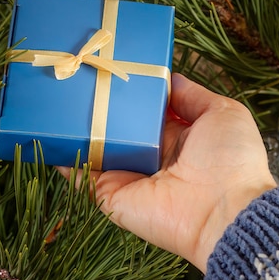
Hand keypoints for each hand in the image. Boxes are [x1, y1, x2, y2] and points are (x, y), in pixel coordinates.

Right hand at [60, 73, 275, 272]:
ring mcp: (127, 176)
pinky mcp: (110, 194)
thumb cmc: (230, 160)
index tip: (110, 68)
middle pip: (117, 129)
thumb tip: (169, 78)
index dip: (130, 93)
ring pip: (95, 149)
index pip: (145, 113)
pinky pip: (81, 176)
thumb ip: (192, 95)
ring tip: (56, 99)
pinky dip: (64, 158)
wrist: (224, 211)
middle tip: (78, 78)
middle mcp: (149, 157)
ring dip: (76, 130)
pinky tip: (48, 136)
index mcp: (176, 138)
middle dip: (99, 107)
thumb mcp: (222, 113)